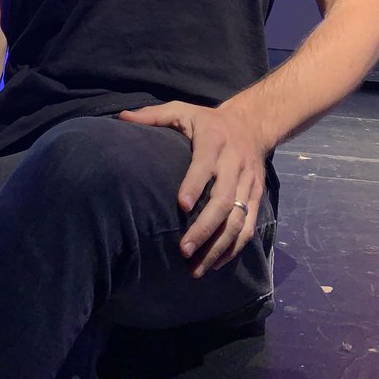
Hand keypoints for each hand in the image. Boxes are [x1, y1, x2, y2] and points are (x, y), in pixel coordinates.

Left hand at [118, 102, 264, 277]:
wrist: (252, 124)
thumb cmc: (207, 121)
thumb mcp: (182, 110)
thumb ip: (153, 116)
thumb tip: (121, 118)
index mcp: (214, 140)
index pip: (206, 164)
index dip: (195, 184)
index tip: (181, 206)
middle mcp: (234, 162)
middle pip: (223, 199)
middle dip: (205, 226)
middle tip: (184, 250)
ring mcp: (248, 181)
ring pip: (238, 218)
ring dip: (219, 245)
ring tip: (197, 268)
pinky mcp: (256, 195)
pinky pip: (249, 225)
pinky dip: (234, 247)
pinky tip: (215, 263)